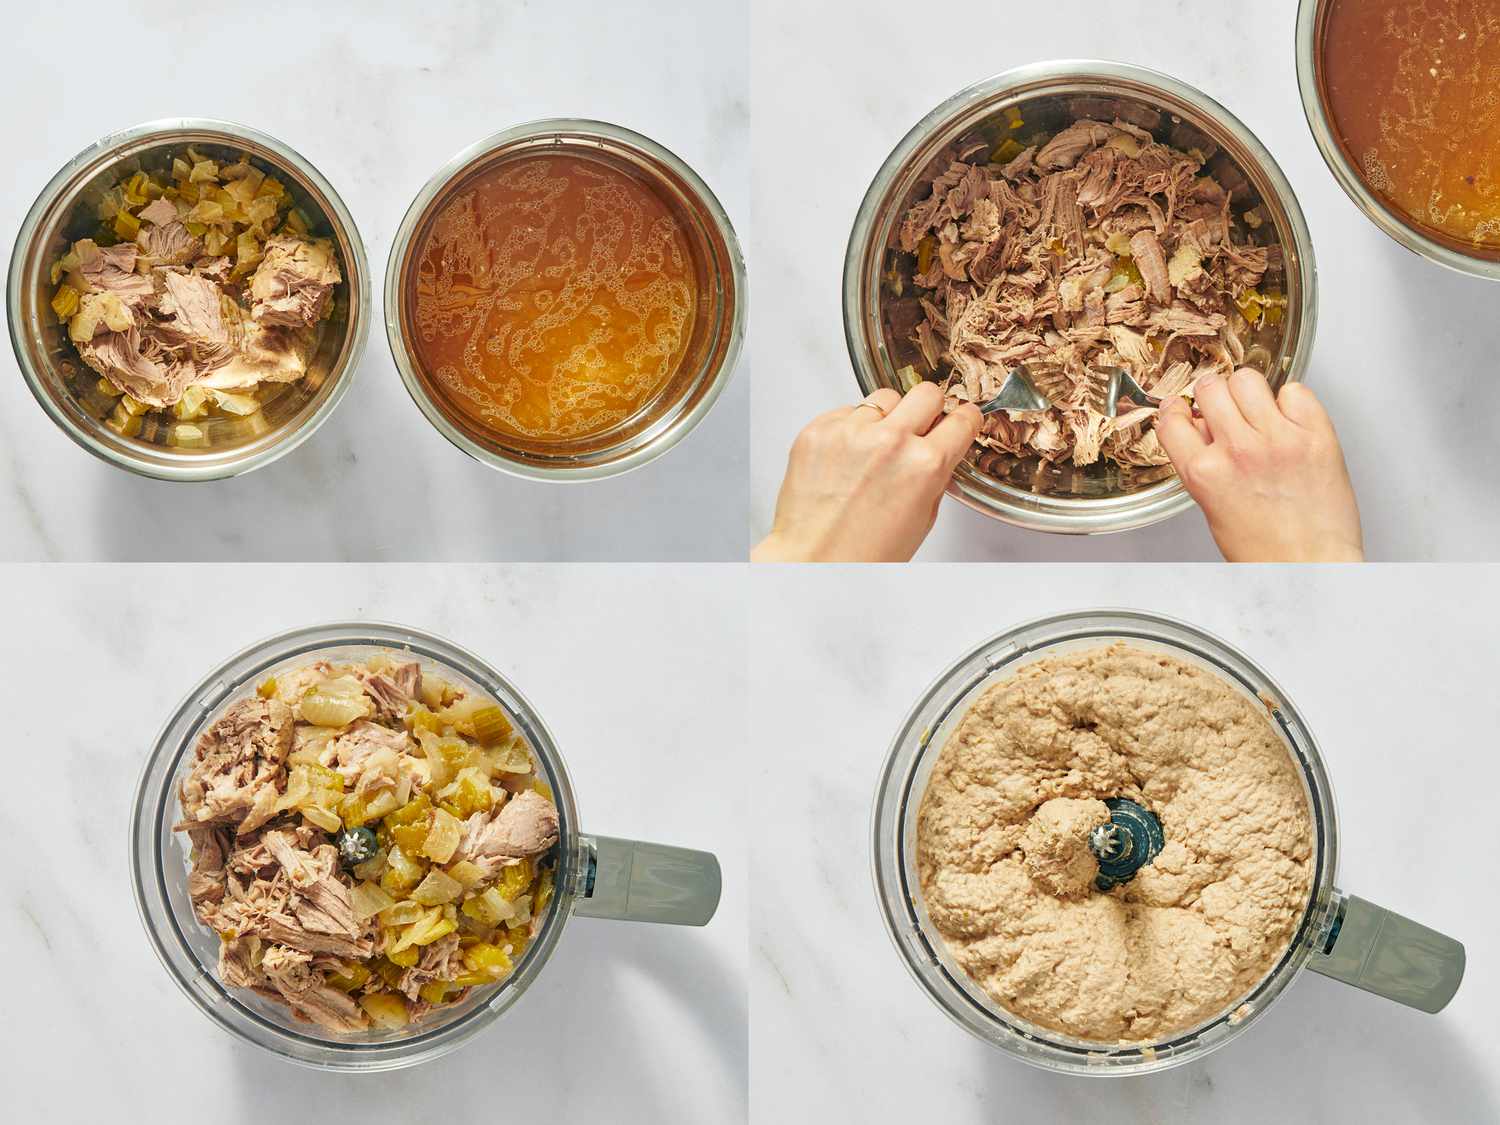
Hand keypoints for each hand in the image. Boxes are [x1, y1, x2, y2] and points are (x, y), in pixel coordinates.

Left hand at [753, 383, 981, 561]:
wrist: (814, 561)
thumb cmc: (864, 553)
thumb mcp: (922, 518)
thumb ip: (935, 475)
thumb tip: (940, 450)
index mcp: (924, 465)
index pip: (962, 418)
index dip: (964, 419)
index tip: (960, 419)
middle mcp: (889, 441)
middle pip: (927, 393)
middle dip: (929, 410)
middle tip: (920, 428)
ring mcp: (851, 432)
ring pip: (885, 398)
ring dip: (888, 417)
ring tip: (876, 447)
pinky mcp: (819, 430)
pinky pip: (846, 411)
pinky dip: (851, 427)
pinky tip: (848, 456)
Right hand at [1157, 369, 1362, 561]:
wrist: (1311, 564)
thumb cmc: (1264, 549)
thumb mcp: (1211, 506)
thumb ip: (1200, 462)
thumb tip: (1199, 428)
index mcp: (1205, 473)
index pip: (1172, 419)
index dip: (1177, 410)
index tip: (1183, 409)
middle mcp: (1239, 451)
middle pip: (1211, 388)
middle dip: (1213, 396)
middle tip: (1224, 408)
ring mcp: (1279, 439)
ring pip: (1248, 380)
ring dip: (1248, 392)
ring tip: (1257, 412)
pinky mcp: (1315, 434)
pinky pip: (1294, 390)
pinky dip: (1290, 400)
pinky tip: (1288, 421)